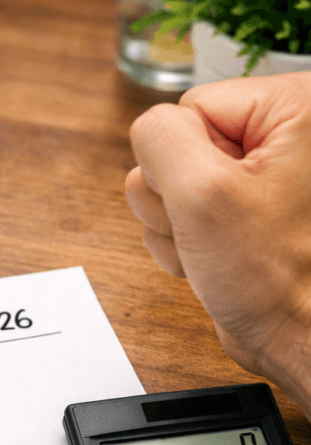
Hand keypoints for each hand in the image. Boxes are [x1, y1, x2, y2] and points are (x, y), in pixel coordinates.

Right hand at [126, 72, 310, 417]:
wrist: (297, 337)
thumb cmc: (275, 280)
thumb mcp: (202, 196)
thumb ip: (160, 140)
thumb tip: (148, 129)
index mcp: (298, 108)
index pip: (191, 107)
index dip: (181, 164)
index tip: (212, 203)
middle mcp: (286, 136)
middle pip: (180, 146)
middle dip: (178, 199)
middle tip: (213, 232)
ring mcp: (265, 176)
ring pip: (175, 184)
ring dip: (179, 227)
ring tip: (216, 250)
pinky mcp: (248, 209)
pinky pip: (187, 211)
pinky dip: (188, 242)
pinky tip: (215, 260)